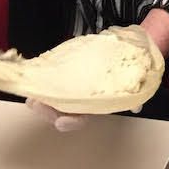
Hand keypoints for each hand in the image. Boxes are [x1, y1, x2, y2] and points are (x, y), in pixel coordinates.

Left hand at [24, 25, 163, 131]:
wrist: (134, 46)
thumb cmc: (133, 66)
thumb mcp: (137, 79)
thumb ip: (135, 94)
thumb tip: (137, 105)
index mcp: (98, 102)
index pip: (83, 117)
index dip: (72, 121)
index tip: (62, 121)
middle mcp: (84, 96)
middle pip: (62, 110)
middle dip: (47, 110)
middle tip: (36, 103)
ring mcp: (76, 84)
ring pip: (55, 96)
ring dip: (41, 96)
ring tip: (31, 93)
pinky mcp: (70, 69)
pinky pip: (55, 78)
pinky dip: (45, 78)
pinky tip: (36, 74)